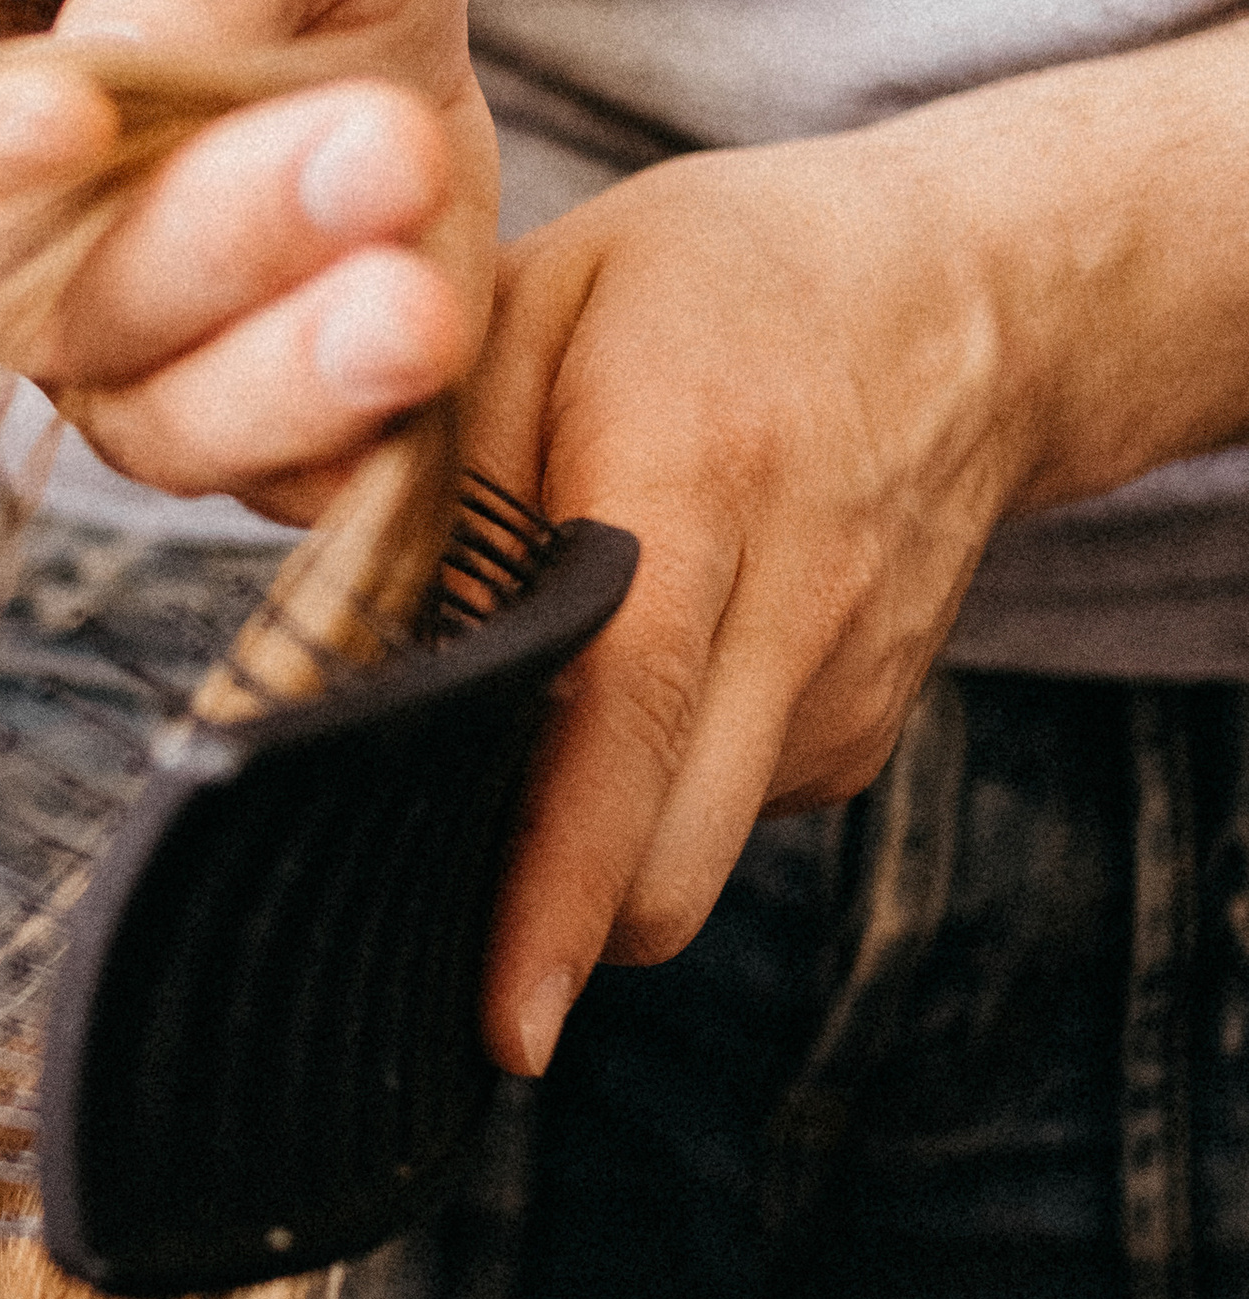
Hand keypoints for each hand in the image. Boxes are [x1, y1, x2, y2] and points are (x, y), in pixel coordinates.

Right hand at [0, 0, 496, 514]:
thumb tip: (107, 74)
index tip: (68, 109)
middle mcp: (1, 279)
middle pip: (49, 312)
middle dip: (215, 236)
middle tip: (382, 144)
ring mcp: (124, 379)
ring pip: (166, 430)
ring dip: (295, 371)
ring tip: (420, 300)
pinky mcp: (263, 447)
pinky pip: (293, 485)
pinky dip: (366, 432)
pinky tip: (440, 338)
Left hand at [466, 118, 1033, 1075]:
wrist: (973, 296)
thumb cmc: (720, 283)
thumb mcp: (545, 297)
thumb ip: (434, 464)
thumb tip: (324, 629)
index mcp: (698, 466)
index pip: (624, 714)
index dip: (557, 882)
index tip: (503, 1015)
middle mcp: (795, 597)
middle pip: (669, 851)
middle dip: (549, 924)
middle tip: (415, 903)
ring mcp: (847, 682)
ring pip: (688, 853)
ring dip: (586, 846)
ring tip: (519, 719)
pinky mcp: (865, 731)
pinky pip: (721, 815)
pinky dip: (644, 795)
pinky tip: (619, 686)